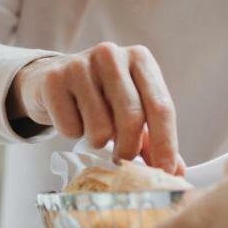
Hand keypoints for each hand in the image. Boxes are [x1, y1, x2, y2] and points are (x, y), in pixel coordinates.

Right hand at [7, 42, 183, 172]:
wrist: (51, 80)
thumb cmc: (98, 97)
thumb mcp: (129, 110)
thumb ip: (152, 138)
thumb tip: (176, 172)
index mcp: (140, 59)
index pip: (161, 106)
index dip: (166, 144)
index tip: (166, 171)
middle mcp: (111, 55)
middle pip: (132, 117)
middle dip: (129, 150)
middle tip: (122, 160)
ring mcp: (80, 64)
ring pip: (99, 127)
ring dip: (96, 141)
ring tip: (92, 129)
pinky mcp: (53, 80)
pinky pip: (70, 128)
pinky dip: (72, 133)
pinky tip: (71, 118)